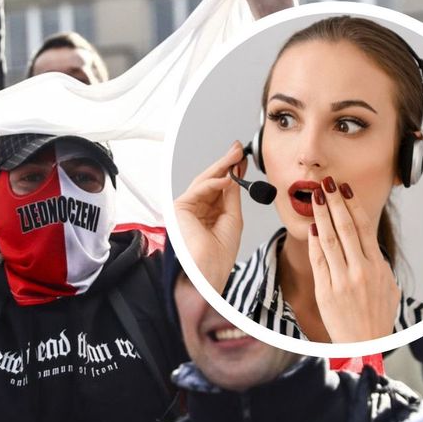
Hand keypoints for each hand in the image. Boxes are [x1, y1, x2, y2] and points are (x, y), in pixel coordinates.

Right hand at [174, 142, 247, 292]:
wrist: (207, 272)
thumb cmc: (218, 256)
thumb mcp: (233, 218)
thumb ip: (231, 196)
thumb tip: (234, 175)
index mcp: (209, 215)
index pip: (220, 188)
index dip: (232, 172)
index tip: (243, 160)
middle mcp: (196, 210)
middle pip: (211, 181)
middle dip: (226, 164)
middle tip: (239, 149)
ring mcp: (187, 209)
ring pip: (204, 182)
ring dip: (221, 167)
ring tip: (236, 155)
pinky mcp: (180, 208)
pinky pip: (198, 189)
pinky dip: (213, 182)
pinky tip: (227, 177)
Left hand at [308, 176, 400, 342]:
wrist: (365, 344)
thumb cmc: (376, 317)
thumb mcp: (388, 288)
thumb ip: (378, 266)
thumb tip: (371, 248)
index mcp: (378, 266)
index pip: (364, 228)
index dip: (353, 206)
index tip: (345, 190)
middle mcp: (361, 270)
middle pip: (346, 228)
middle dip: (336, 203)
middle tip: (327, 183)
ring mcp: (343, 279)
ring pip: (330, 240)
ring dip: (322, 216)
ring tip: (316, 197)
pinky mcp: (326, 290)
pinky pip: (319, 261)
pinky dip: (314, 243)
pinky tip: (311, 227)